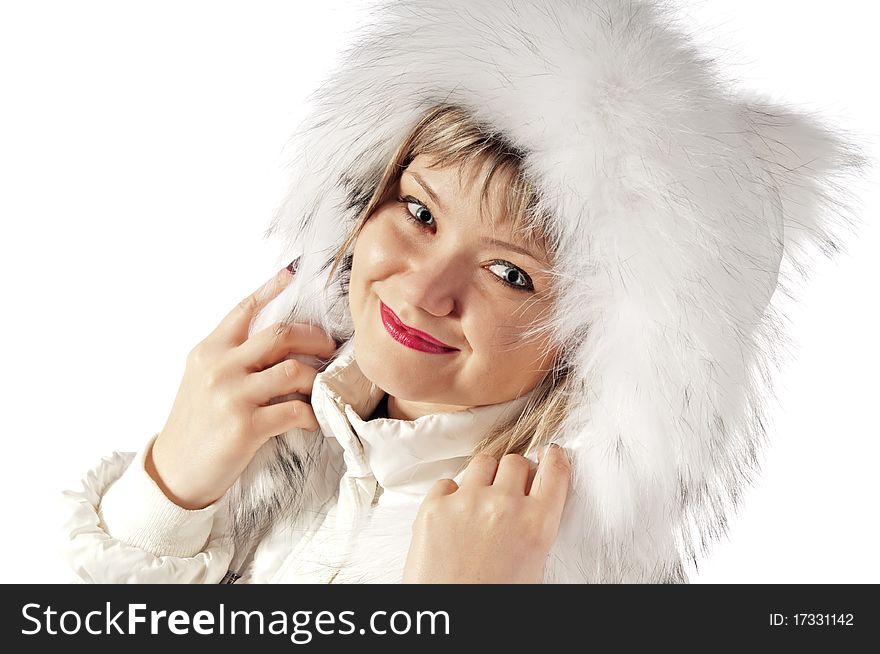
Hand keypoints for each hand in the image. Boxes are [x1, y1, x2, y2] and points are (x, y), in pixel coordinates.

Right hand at [146, 264, 338, 509]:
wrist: (174, 472)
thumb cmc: (195, 425)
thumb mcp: (201, 379)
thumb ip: (231, 358)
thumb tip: (275, 343)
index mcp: (209, 351)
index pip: (243, 311)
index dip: (270, 289)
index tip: (292, 273)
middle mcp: (219, 367)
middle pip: (280, 335)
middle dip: (314, 337)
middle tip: (330, 348)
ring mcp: (232, 396)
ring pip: (293, 371)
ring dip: (315, 379)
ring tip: (319, 389)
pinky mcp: (245, 427)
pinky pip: (295, 411)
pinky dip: (311, 415)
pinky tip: (312, 420)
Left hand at [403, 443, 570, 582]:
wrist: (452, 622)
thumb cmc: (494, 598)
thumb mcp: (532, 564)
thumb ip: (535, 526)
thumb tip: (532, 500)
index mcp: (537, 523)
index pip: (554, 470)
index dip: (552, 458)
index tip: (550, 454)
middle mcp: (505, 505)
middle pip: (515, 462)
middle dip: (513, 474)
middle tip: (507, 491)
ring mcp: (467, 502)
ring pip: (482, 463)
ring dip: (484, 477)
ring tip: (478, 500)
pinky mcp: (434, 506)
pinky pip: (446, 482)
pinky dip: (450, 495)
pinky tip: (452, 517)